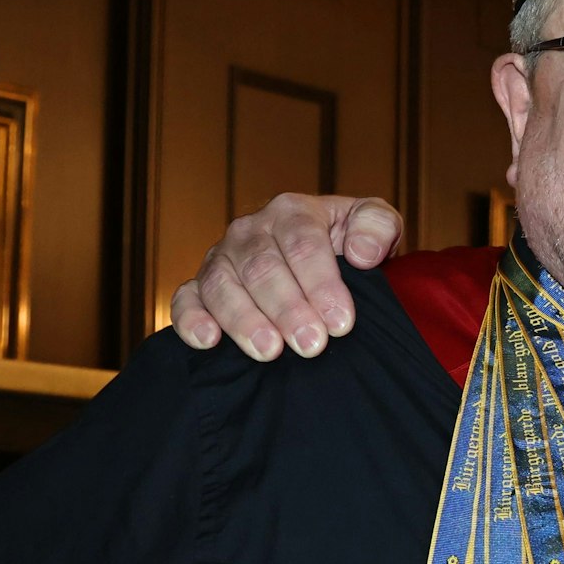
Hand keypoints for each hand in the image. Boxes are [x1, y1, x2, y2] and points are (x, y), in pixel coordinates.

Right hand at [169, 193, 404, 359]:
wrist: (323, 260)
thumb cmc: (348, 244)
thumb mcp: (373, 224)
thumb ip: (378, 226)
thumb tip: (363, 252)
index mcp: (292, 212)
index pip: (303, 243)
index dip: (321, 283)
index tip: (341, 322)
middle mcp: (250, 231)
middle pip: (263, 268)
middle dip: (287, 309)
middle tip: (311, 345)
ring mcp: (221, 258)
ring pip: (222, 285)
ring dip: (244, 320)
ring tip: (269, 351)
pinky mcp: (200, 287)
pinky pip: (185, 299)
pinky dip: (191, 319)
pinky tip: (208, 341)